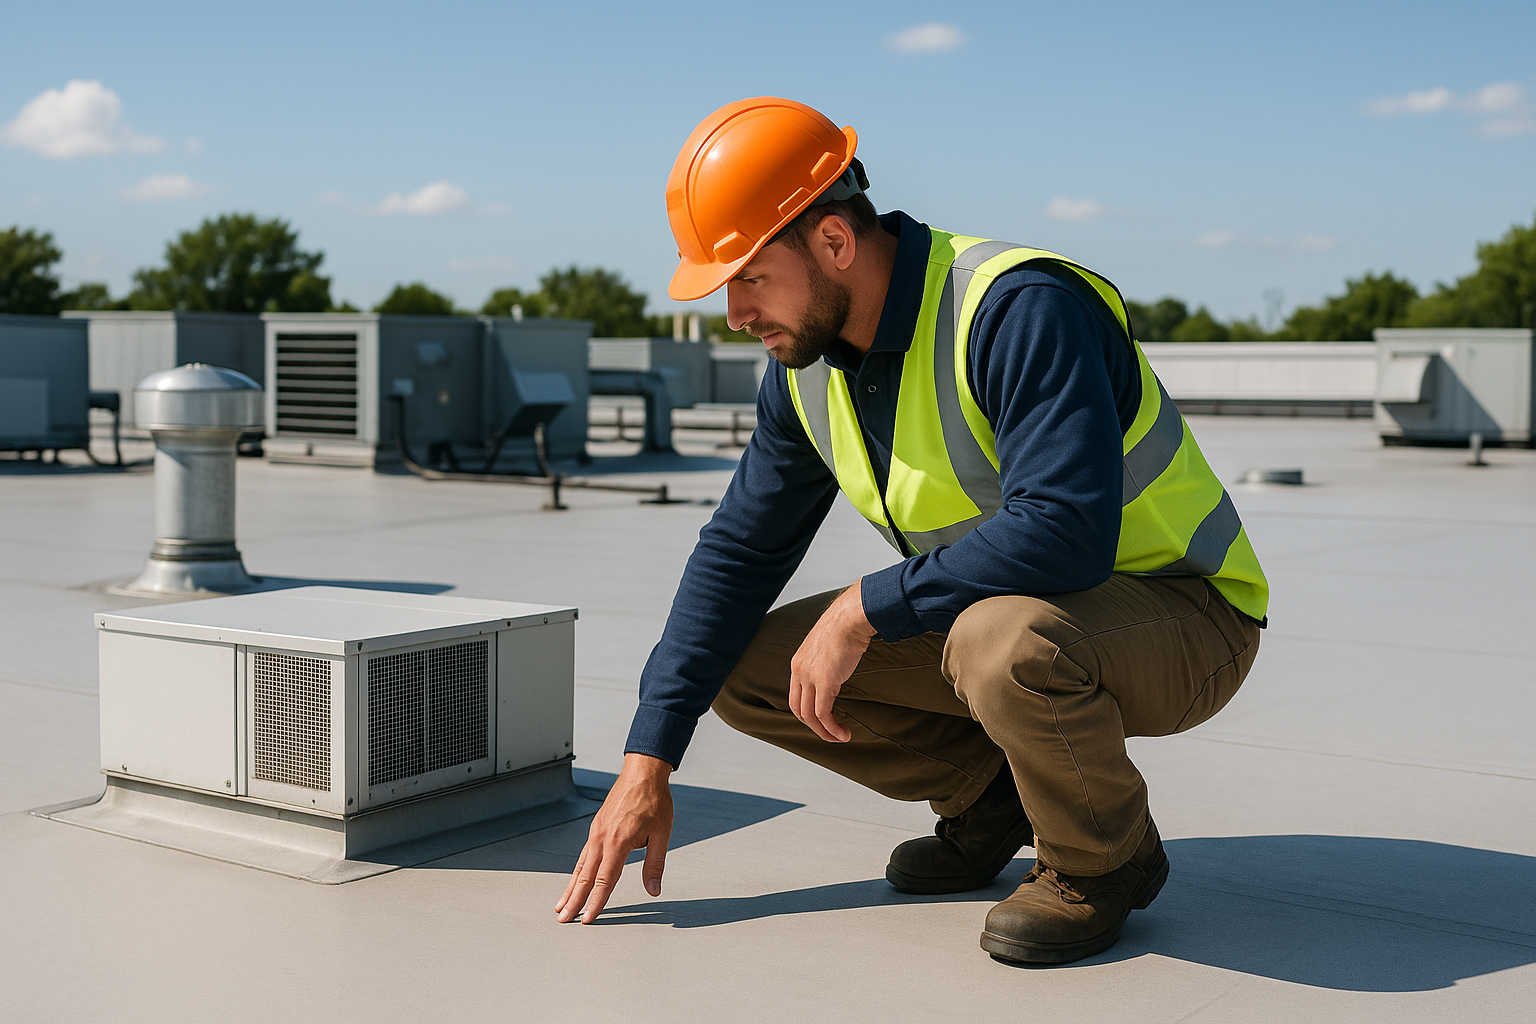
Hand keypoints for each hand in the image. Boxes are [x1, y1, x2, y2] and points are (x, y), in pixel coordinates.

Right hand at [556, 752, 673, 923]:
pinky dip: (576, 870)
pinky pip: (583, 854)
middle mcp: (602, 838)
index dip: (596, 902)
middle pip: (585, 877)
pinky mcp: (596, 827)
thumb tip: (653, 891)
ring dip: (570, 887)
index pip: (605, 880)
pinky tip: (575, 879)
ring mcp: (596, 832)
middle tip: (563, 920)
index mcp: (618, 842)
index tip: (587, 919)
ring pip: (580, 866)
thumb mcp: (661, 835)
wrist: (643, 773)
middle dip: (574, 900)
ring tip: (560, 905)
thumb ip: (655, 865)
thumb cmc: (654, 801)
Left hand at [788, 581, 875, 742]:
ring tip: (839, 738)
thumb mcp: (828, 645)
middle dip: (813, 727)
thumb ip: (827, 660)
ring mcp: (810, 677)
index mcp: (798, 663)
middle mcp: (799, 671)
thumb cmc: (845, 626)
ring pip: (809, 716)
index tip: (822, 720)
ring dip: (824, 732)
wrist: (850, 618)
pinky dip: (832, 728)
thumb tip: (838, 667)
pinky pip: (824, 713)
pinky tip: (843, 733)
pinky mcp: (825, 682)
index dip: (806, 712)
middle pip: (798, 709)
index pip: (795, 696)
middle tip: (829, 734)